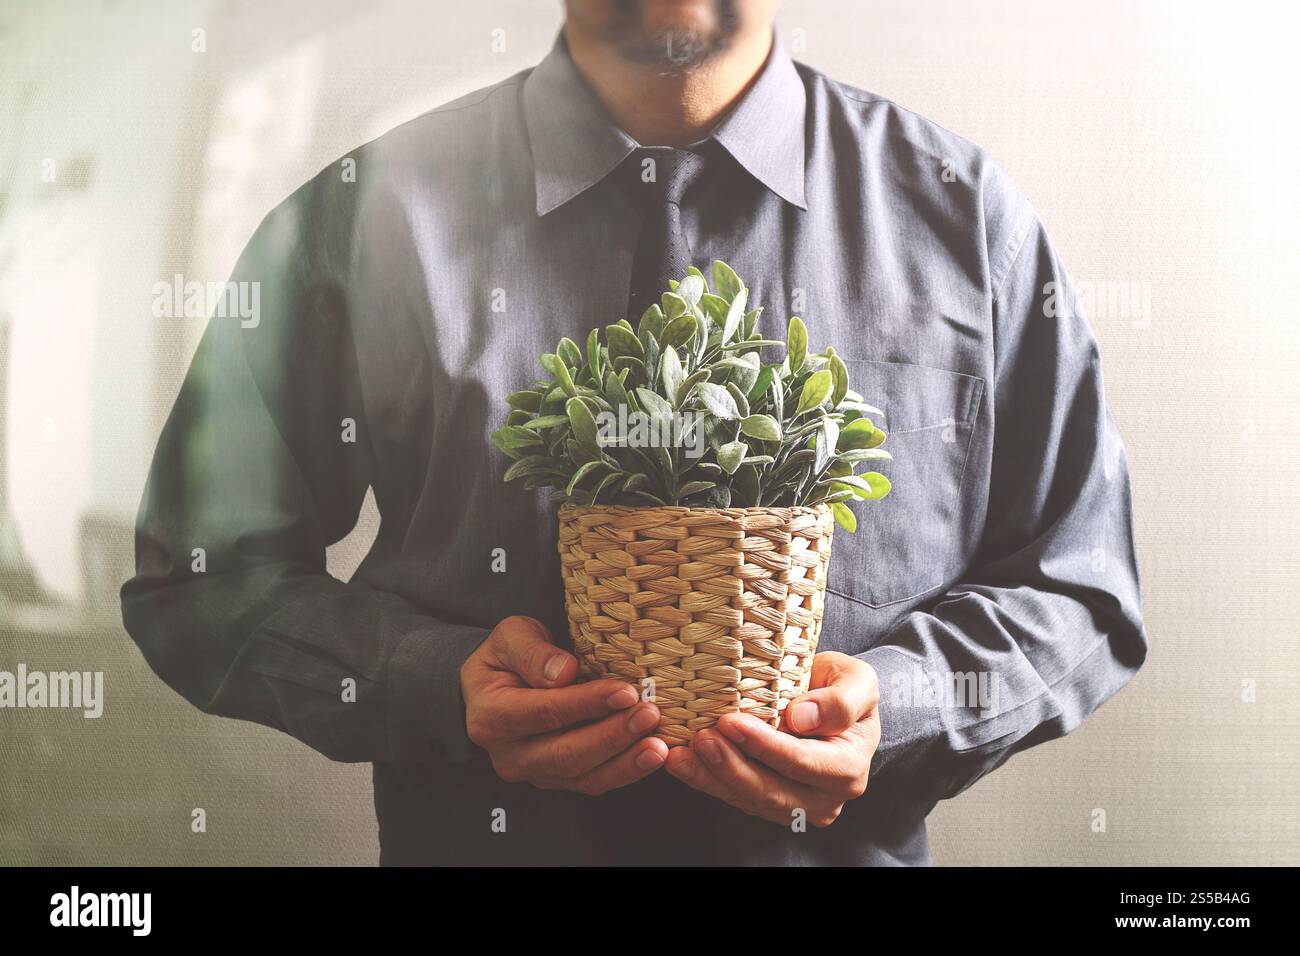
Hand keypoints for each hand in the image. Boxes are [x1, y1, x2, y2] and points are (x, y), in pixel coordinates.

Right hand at [461, 615, 667, 793]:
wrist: (495, 687)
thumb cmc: (505, 658)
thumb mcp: (510, 637)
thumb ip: (532, 652)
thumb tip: (564, 672)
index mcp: (491, 716)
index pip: (544, 713)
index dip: (586, 704)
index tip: (625, 692)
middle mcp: (509, 754)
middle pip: (565, 753)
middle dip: (612, 736)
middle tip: (650, 715)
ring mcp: (533, 772)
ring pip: (583, 776)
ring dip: (625, 761)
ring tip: (658, 745)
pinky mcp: (556, 779)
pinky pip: (593, 782)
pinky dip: (625, 771)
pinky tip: (652, 755)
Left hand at [664, 652, 879, 827]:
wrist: (834, 705)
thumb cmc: (845, 688)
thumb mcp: (858, 681)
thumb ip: (840, 700)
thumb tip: (801, 718)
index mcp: (848, 768)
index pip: (802, 762)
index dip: (765, 745)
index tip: (731, 722)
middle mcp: (825, 798)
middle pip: (771, 790)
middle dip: (731, 765)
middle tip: (701, 738)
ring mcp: (795, 807)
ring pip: (747, 798)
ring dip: (711, 777)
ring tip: (682, 753)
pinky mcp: (768, 804)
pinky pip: (734, 796)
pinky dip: (705, 780)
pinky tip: (681, 762)